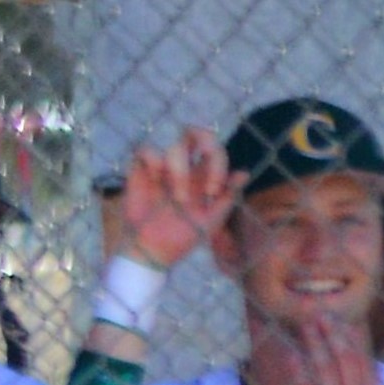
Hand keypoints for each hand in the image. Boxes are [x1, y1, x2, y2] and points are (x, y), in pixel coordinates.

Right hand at [104, 131, 233, 272]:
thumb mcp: (212, 220)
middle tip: (204, 155)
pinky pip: (146, 151)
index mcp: (202, 175)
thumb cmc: (181, 238)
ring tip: (175, 195)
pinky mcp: (140, 172)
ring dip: (179, 168)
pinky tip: (155, 181)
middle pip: (194, 132)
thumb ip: (228, 196)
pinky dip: (153, 161)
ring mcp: (161, 168)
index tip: (212, 192)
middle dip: (203, 138)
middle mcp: (183, 167)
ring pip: (173, 144)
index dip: (218, 164)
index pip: (215, 152)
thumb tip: (244, 173)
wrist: (150, 252)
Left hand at [280, 310, 383, 384]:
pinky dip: (300, 372)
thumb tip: (361, 374)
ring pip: (326, 370)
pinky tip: (292, 355)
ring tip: (305, 326)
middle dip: (331, 335)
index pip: (362, 361)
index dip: (352, 339)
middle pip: (344, 359)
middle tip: (320, 313)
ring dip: (315, 345)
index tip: (343, 319)